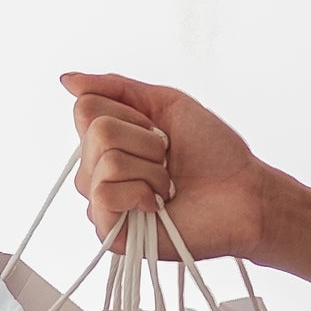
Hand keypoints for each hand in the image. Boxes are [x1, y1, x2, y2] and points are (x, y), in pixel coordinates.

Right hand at [60, 71, 269, 264]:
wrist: (244, 193)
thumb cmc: (213, 152)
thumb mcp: (166, 104)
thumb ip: (116, 88)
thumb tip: (66, 80)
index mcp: (108, 141)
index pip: (85, 108)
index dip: (131, 114)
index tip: (159, 130)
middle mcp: (98, 170)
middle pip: (95, 131)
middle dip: (145, 140)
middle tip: (167, 158)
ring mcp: (102, 202)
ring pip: (105, 161)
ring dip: (151, 169)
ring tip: (168, 185)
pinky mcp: (110, 231)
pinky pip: (105, 194)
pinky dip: (142, 192)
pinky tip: (158, 205)